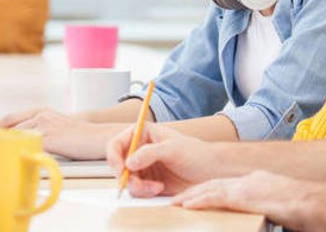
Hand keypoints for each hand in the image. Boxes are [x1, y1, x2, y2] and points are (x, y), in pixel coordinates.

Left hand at [0, 107, 107, 159]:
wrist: (103, 138)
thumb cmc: (80, 141)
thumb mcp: (55, 136)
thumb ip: (36, 139)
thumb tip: (15, 153)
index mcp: (39, 113)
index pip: (5, 120)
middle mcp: (39, 114)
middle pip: (1, 124)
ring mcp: (44, 124)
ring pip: (8, 133)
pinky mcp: (49, 136)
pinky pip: (23, 142)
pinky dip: (7, 149)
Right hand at [107, 123, 225, 197]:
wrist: (211, 171)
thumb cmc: (197, 153)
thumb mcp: (173, 149)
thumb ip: (150, 153)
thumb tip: (129, 162)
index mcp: (144, 134)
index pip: (117, 143)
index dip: (114, 157)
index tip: (120, 169)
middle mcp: (140, 150)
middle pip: (118, 165)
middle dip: (126, 177)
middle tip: (137, 183)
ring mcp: (144, 167)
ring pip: (126, 180)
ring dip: (138, 187)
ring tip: (155, 187)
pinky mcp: (148, 182)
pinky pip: (136, 190)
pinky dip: (144, 192)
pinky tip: (159, 188)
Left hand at [173, 170, 321, 228]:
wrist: (315, 203)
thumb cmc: (306, 210)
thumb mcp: (282, 208)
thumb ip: (268, 209)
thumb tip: (266, 217)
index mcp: (259, 182)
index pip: (229, 185)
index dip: (210, 190)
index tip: (197, 196)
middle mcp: (250, 180)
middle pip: (216, 184)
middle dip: (196, 191)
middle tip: (179, 199)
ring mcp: (247, 185)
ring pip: (211, 188)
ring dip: (192, 196)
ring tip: (176, 203)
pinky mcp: (245, 195)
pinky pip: (216, 197)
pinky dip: (199, 200)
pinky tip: (187, 206)